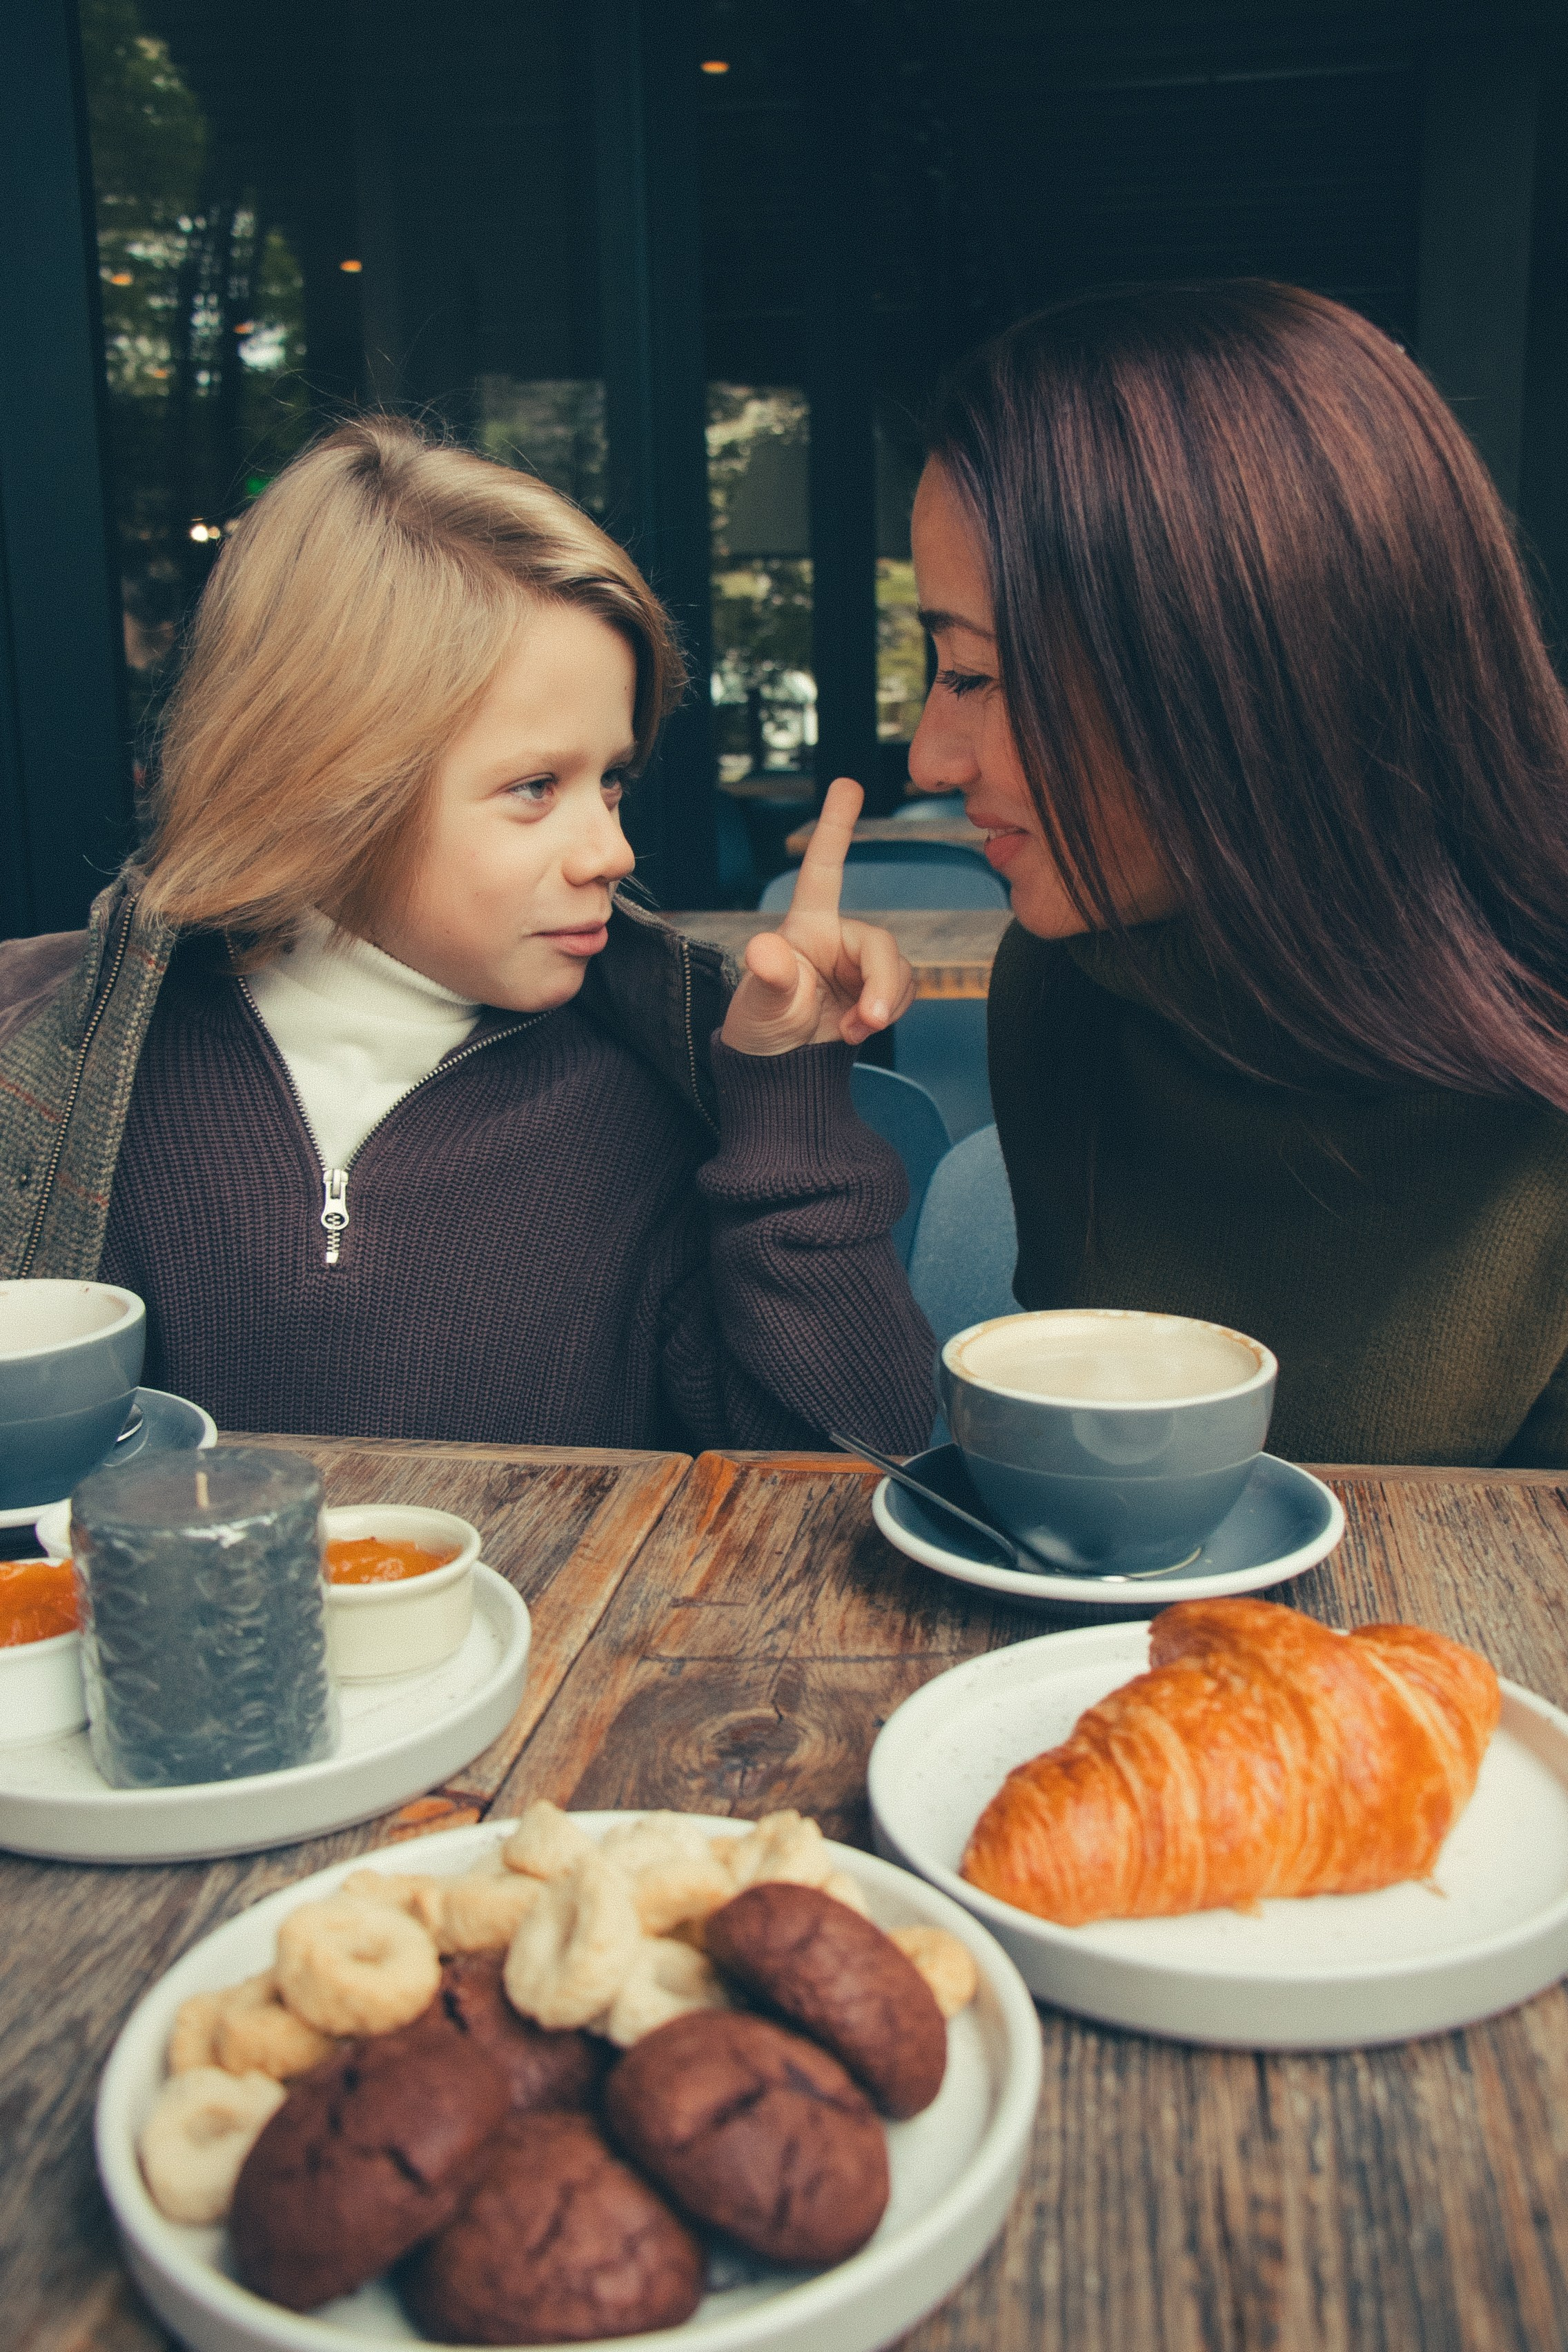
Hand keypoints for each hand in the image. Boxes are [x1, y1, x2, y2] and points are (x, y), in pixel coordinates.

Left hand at [720, 778, 916, 1055]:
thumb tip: (763, 949)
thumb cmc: (762, 1029)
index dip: (835, 827)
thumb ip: (767, 978)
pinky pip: (903, 992)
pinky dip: (889, 1013)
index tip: (847, 783)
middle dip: (881, 984)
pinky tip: (857, 1031)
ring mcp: (859, 965)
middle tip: (867, 1023)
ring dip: (884, 1004)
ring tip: (850, 1032)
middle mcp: (837, 938)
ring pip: (899, 970)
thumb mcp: (759, 1007)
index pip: (824, 870)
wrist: (782, 1070)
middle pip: (881, 943)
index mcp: (806, 926)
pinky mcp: (876, 989)